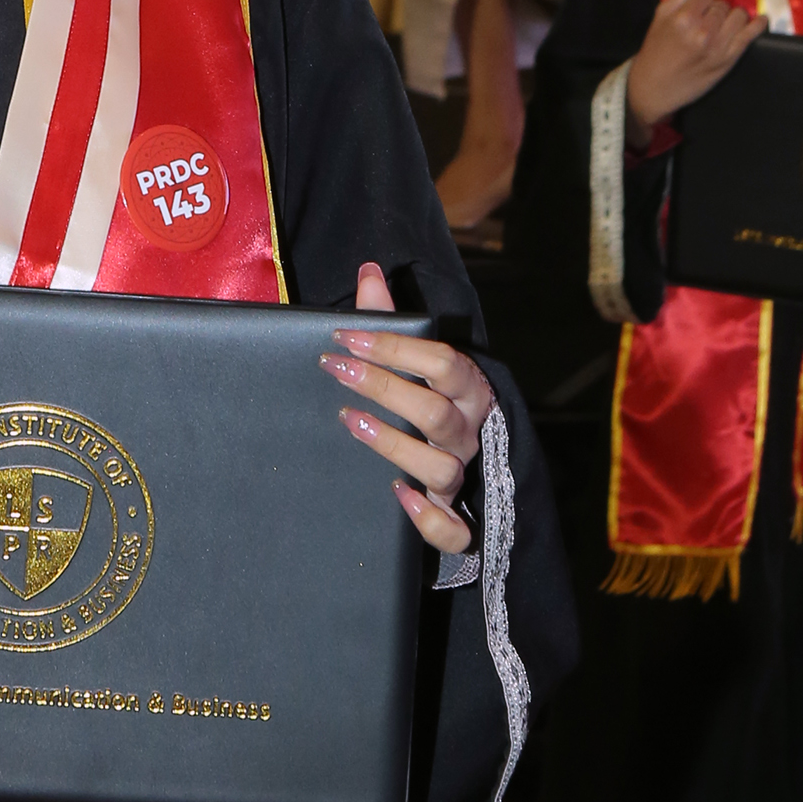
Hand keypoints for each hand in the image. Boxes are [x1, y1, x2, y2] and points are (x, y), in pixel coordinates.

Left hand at [322, 260, 494, 554]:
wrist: (457, 474)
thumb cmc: (422, 404)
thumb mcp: (410, 362)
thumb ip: (389, 320)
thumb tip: (369, 270)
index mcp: (466, 389)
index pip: (442, 361)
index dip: (393, 346)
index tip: (343, 337)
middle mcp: (467, 432)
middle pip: (434, 412)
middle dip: (382, 386)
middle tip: (335, 369)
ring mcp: (463, 476)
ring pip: (440, 467)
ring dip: (393, 445)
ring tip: (350, 422)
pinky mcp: (455, 519)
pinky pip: (454, 531)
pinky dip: (429, 520)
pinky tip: (398, 497)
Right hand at [624, 0, 766, 141]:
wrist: (653, 87)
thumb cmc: (655, 49)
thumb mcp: (662, 14)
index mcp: (682, 17)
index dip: (703, 1)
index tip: (698, 11)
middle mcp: (702, 31)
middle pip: (723, 5)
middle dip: (717, 10)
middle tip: (706, 22)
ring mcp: (717, 46)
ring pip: (739, 15)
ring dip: (733, 17)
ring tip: (723, 26)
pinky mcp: (728, 60)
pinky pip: (750, 35)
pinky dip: (758, 25)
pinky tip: (760, 21)